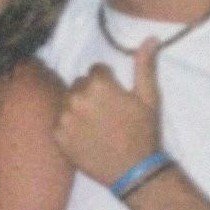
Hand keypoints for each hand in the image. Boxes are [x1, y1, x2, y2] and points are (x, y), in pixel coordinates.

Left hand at [55, 38, 160, 185]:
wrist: (134, 171)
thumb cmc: (143, 132)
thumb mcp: (149, 97)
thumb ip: (144, 66)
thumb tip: (150, 38)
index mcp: (98, 85)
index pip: (96, 71)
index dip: (108, 82)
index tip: (116, 97)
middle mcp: (77, 98)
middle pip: (79, 84)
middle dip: (91, 93)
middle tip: (107, 112)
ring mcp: (65, 119)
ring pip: (68, 102)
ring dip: (78, 108)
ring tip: (96, 125)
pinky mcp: (59, 137)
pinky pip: (60, 122)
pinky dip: (69, 127)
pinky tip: (86, 136)